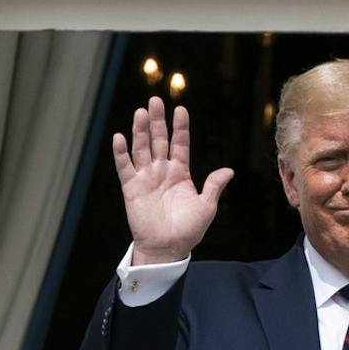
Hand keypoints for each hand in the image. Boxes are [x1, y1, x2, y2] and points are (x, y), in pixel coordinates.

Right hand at [113, 97, 232, 265]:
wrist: (168, 248)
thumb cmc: (188, 230)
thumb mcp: (206, 207)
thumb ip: (214, 186)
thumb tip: (229, 170)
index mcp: (180, 173)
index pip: (180, 144)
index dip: (180, 127)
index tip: (180, 110)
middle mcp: (162, 171)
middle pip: (158, 140)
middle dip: (157, 121)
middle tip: (155, 101)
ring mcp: (146, 178)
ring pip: (142, 148)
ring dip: (140, 131)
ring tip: (140, 112)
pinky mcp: (132, 188)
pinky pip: (125, 167)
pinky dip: (121, 152)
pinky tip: (119, 137)